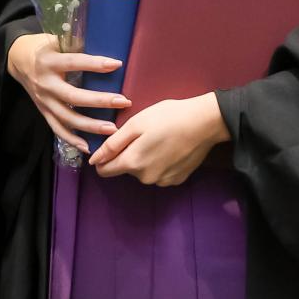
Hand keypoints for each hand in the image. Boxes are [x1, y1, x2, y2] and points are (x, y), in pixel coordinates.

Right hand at [6, 32, 128, 155]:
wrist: (16, 59)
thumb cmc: (43, 46)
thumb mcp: (54, 39)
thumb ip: (74, 43)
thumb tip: (104, 41)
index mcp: (48, 61)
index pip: (74, 62)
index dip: (94, 64)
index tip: (116, 64)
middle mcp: (45, 83)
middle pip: (73, 96)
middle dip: (100, 100)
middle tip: (123, 102)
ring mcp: (43, 100)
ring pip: (67, 117)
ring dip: (90, 125)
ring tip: (112, 129)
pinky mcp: (43, 111)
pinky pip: (57, 129)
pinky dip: (72, 139)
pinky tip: (89, 147)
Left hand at [90, 93, 228, 185]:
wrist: (205, 123)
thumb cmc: (168, 117)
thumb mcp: (135, 124)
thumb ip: (112, 144)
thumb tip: (94, 160)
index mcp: (133, 163)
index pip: (105, 170)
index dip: (104, 158)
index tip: (113, 144)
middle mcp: (146, 178)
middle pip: (126, 168)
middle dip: (129, 154)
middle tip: (143, 134)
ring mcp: (163, 181)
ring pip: (143, 171)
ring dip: (145, 159)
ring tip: (158, 139)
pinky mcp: (177, 180)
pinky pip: (159, 174)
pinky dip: (160, 163)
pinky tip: (170, 148)